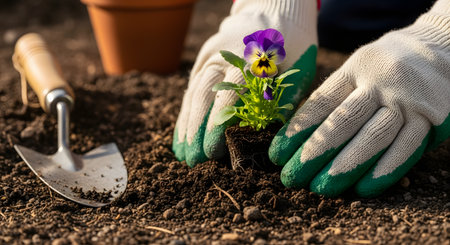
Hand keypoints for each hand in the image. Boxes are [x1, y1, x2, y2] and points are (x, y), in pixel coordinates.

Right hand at [173, 0, 317, 166]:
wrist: (274, 12)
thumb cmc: (292, 47)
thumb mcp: (298, 70)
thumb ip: (283, 100)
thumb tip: (266, 137)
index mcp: (250, 62)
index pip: (228, 98)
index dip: (218, 127)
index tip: (211, 153)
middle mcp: (224, 59)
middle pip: (205, 98)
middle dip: (197, 132)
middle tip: (194, 162)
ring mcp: (210, 58)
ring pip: (194, 95)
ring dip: (187, 126)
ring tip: (183, 155)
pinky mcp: (204, 61)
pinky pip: (191, 90)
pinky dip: (186, 115)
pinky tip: (181, 136)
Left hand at [269, 0, 449, 196]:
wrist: (441, 48)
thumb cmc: (385, 66)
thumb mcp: (357, 67)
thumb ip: (334, 95)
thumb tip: (297, 134)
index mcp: (355, 68)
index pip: (321, 102)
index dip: (297, 131)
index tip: (277, 155)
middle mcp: (381, 82)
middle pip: (343, 122)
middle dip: (314, 153)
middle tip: (292, 178)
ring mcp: (408, 100)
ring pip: (373, 137)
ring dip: (345, 167)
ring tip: (322, 188)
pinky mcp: (432, 117)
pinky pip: (406, 148)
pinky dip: (384, 170)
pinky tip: (363, 188)